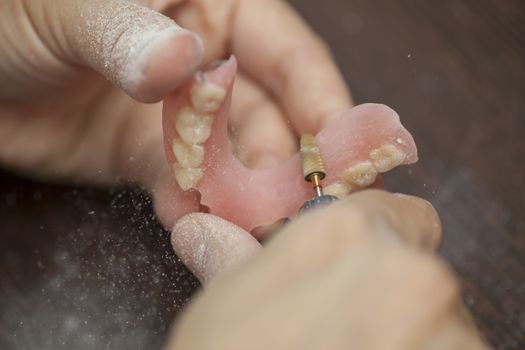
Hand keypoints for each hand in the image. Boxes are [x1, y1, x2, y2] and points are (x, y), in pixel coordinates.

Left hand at [0, 0, 350, 227]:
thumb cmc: (12, 13)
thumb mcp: (70, 7)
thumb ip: (126, 31)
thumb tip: (179, 62)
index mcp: (212, 6)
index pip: (289, 54)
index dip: (323, 102)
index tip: (346, 152)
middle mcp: (210, 62)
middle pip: (275, 117)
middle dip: (291, 165)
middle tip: (305, 210)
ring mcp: (184, 116)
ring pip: (237, 161)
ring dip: (246, 196)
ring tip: (252, 228)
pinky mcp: (153, 157)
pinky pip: (188, 187)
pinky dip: (195, 207)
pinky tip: (192, 224)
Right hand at [167, 190, 488, 348]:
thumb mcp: (222, 313)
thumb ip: (232, 257)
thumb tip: (202, 228)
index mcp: (348, 235)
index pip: (394, 210)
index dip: (371, 239)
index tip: (352, 268)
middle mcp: (415, 272)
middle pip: (418, 265)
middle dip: (387, 290)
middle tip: (338, 331)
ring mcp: (450, 334)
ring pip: (440, 319)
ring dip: (407, 336)